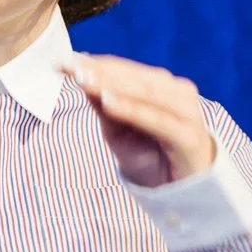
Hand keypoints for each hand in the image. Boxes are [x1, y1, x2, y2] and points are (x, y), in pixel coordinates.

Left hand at [64, 54, 215, 187]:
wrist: (180, 190)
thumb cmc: (149, 155)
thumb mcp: (118, 130)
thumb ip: (103, 105)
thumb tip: (80, 75)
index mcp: (160, 86)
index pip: (124, 69)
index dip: (94, 64)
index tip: (63, 61)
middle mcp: (176, 92)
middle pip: (134, 77)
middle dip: (100, 70)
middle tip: (70, 65)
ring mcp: (186, 111)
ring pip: (145, 93)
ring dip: (113, 84)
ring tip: (84, 78)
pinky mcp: (188, 135)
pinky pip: (157, 119)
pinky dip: (132, 109)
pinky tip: (108, 102)